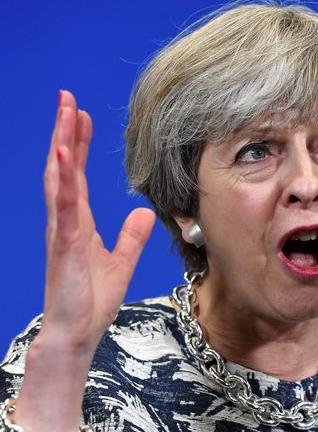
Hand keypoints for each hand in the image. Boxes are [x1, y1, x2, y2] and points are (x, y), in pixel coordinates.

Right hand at [42, 90, 155, 349]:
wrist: (77, 332)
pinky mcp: (64, 246)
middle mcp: (66, 221)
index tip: (83, 115)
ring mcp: (62, 231)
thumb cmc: (91, 301)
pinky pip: (63, 207)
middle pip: (65, 168)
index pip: (79, 175)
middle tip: (67, 98)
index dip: (80, 144)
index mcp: (78, 223)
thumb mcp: (120, 262)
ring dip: (62, 144)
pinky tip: (64, 156)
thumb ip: (130, 237)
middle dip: (66, 132)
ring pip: (60, 179)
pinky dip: (63, 180)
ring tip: (64, 112)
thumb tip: (143, 213)